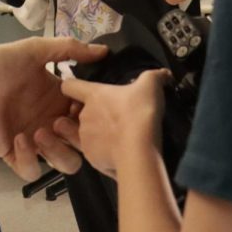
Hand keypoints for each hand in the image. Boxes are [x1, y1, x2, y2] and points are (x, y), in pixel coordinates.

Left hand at [0, 38, 106, 179]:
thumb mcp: (33, 50)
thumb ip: (68, 48)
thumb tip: (104, 50)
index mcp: (59, 100)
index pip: (89, 116)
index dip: (93, 115)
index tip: (83, 106)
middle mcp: (51, 122)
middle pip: (83, 145)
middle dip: (80, 138)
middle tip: (61, 121)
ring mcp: (34, 141)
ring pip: (65, 164)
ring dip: (59, 152)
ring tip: (40, 132)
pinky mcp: (14, 154)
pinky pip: (31, 170)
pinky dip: (29, 159)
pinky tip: (19, 139)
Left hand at [41, 70, 169, 177]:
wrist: (138, 153)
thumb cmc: (139, 115)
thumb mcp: (150, 86)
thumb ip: (153, 76)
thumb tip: (162, 74)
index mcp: (93, 95)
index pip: (69, 85)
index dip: (73, 86)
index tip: (81, 90)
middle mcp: (84, 115)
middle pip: (80, 111)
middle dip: (94, 113)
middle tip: (113, 115)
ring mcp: (85, 137)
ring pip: (86, 132)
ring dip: (98, 133)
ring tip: (117, 134)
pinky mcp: (91, 157)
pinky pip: (94, 152)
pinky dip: (103, 152)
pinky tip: (119, 150)